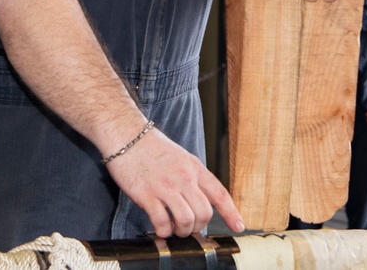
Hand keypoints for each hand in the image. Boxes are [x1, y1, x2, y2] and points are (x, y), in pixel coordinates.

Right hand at [105, 127, 244, 237]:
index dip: (231, 212)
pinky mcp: (146, 195)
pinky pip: (162, 222)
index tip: (238, 225)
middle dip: (199, 227)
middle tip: (190, 228)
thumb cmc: (152, 147)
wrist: (128, 136)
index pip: (219, 193)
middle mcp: (184, 178)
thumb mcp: (181, 158)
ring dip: (182, 231)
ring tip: (174, 229)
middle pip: (204, 212)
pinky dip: (164, 231)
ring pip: (186, 220)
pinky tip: (160, 227)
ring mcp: (166, 187)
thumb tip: (199, 201)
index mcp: (195, 168)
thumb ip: (192, 178)